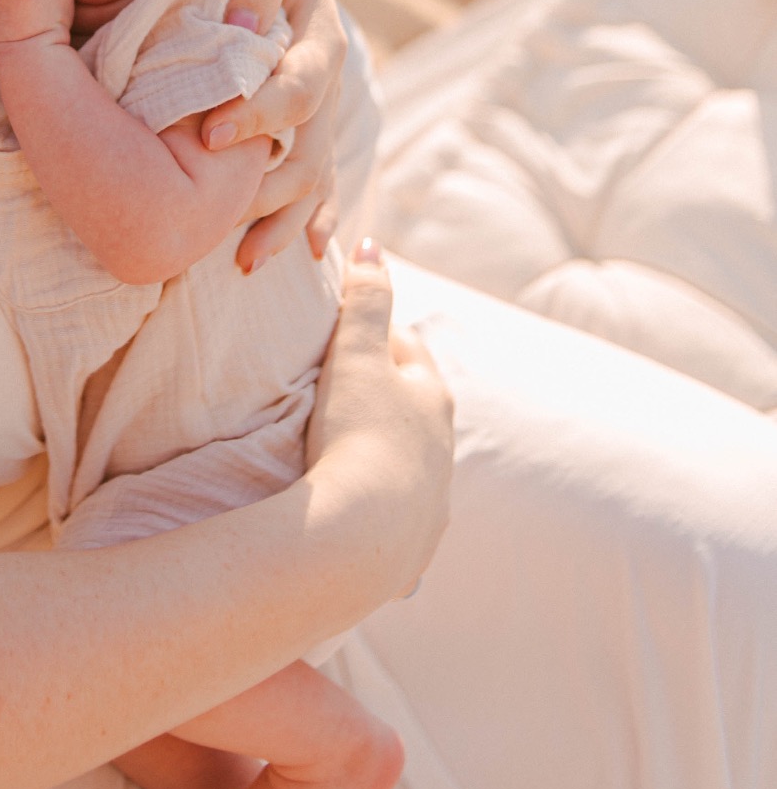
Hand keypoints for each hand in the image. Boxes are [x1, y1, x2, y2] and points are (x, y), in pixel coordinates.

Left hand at [200, 0, 345, 273]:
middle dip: (266, 189)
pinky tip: (299, 254)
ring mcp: (324, 112)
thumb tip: (245, 32)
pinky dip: (313, 218)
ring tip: (244, 259)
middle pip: (310, 150)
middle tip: (219, 220)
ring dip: (284, 219)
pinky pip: (321, 181)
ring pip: (314, 177)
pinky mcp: (313, 126)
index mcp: (319, 41)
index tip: (212, 135)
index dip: (260, 115)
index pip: (298, 90)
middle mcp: (329, 86)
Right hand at [306, 241, 453, 602]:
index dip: (377, 336)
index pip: (408, 350)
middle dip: (388, 395)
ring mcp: (432, 498)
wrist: (359, 538)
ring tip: (350, 451)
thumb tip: (372, 245)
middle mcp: (443, 447)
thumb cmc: (358, 435)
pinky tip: (363, 511)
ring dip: (387, 452)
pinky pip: (400, 514)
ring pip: (413, 461)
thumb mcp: (357, 356)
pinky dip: (383, 504)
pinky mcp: (415, 543)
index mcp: (433, 397)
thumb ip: (365, 298)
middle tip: (346, 389)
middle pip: (416, 408)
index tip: (347, 334)